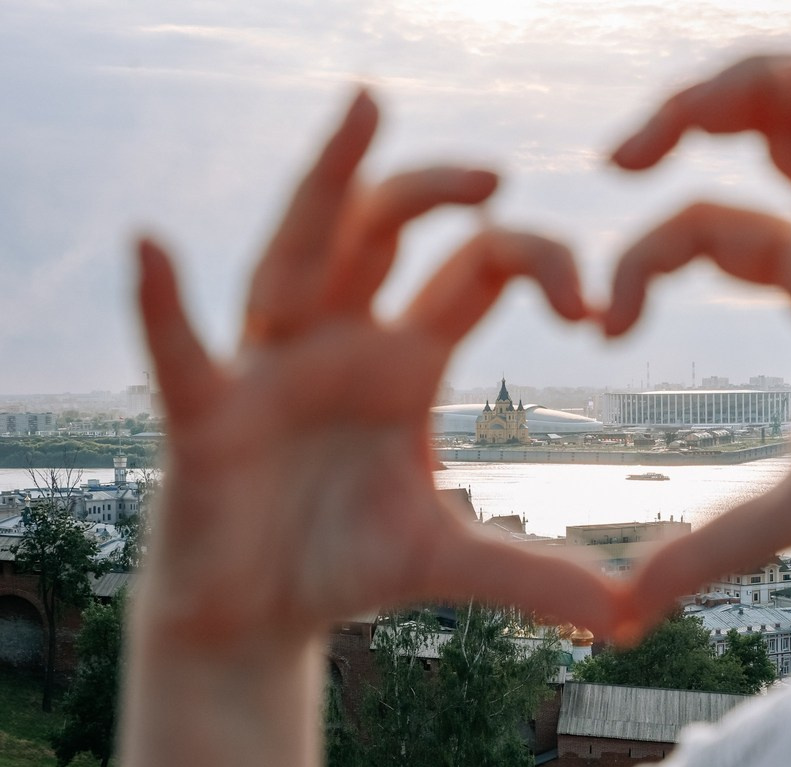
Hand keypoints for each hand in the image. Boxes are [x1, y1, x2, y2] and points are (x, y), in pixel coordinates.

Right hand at [135, 90, 621, 655]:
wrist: (261, 616)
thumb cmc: (345, 562)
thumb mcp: (447, 559)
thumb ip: (533, 575)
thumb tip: (626, 617)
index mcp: (406, 358)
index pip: (477, 269)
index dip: (538, 266)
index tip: (596, 314)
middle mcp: (341, 340)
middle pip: (386, 230)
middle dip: (435, 191)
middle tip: (497, 172)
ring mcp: (273, 366)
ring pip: (296, 254)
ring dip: (326, 186)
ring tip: (363, 113)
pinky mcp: (210, 413)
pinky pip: (181, 352)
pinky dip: (165, 306)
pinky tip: (152, 250)